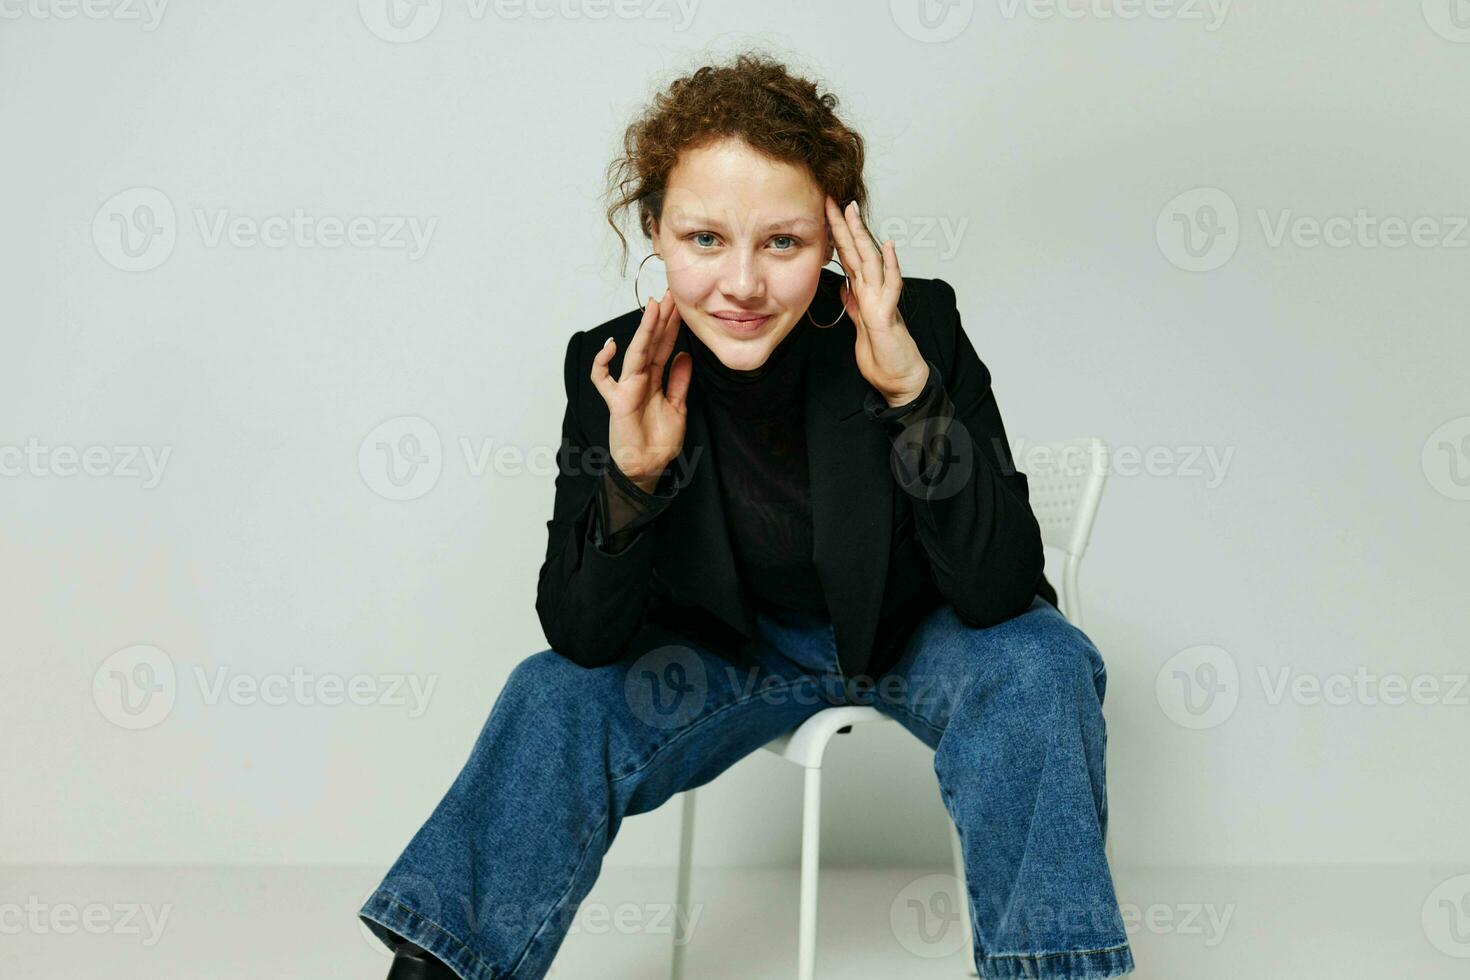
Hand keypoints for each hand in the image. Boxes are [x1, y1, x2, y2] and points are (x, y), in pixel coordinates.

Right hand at [590, 288, 692, 490]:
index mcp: (655, 379)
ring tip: (654, 308)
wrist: (648, 467)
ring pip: (635, 353)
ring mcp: (627, 388)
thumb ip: (679, 381)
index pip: (664, 347)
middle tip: (669, 294)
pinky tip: (611, 347)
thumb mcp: (678, 407)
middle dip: (660, 319)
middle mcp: (640, 379)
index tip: (680, 306)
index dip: (672, 327)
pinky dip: (602, 363)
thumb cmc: (659, 441)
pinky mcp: (616, 401)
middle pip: (651, 344)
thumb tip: (684, 355)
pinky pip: (602, 379)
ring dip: (644, 330)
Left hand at [824, 196, 929, 406]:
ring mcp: (882, 299)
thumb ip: (854, 304)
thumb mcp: (860, 325)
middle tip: (831, 199)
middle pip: (856, 251)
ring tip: (852, 213)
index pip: (847, 257)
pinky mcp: (887, 314)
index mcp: (864, 292)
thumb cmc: (882, 353)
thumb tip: (845, 288)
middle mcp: (874, 290)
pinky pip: (890, 286)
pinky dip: (890, 266)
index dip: (836, 235)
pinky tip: (888, 247)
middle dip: (843, 226)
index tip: (824, 213)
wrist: (899, 377)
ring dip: (861, 236)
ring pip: (871, 261)